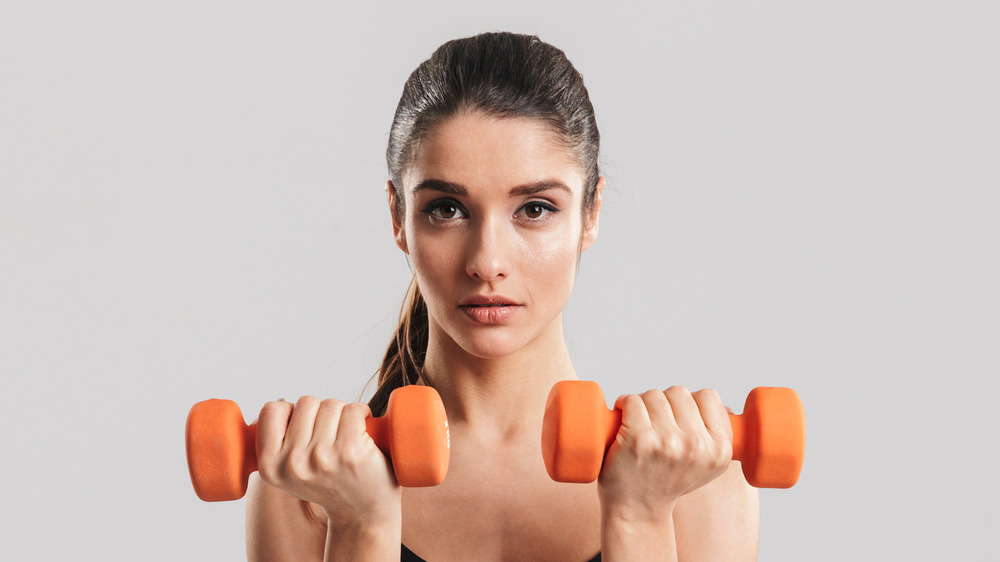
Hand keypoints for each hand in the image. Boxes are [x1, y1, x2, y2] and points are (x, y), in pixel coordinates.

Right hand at [255, 397, 400, 529]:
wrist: (362, 514)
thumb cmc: (328, 485)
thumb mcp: (289, 473)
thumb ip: (277, 443)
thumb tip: (278, 404)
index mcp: (270, 466)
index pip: (271, 411)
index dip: (291, 411)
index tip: (306, 426)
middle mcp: (293, 462)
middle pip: (305, 403)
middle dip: (321, 412)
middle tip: (331, 434)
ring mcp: (321, 456)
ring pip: (330, 404)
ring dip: (342, 413)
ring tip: (346, 435)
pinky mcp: (350, 450)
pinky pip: (353, 409)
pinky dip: (362, 413)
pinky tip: (363, 430)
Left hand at [597, 386, 732, 521]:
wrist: (637, 509)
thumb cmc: (668, 481)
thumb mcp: (707, 465)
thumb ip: (717, 437)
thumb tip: (727, 407)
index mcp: (719, 449)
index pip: (708, 397)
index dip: (689, 402)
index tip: (676, 415)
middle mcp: (696, 445)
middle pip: (678, 392)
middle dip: (663, 402)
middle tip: (653, 421)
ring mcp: (668, 441)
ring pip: (654, 395)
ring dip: (642, 403)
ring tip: (638, 422)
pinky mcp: (639, 439)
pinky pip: (632, 401)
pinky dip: (624, 403)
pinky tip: (622, 416)